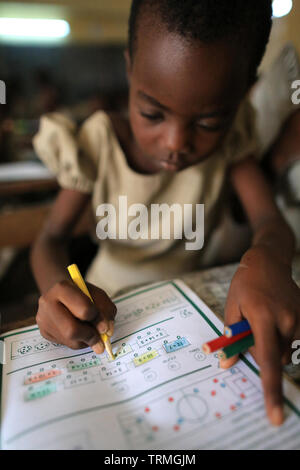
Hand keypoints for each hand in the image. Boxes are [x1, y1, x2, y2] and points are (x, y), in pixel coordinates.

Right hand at [36, 280, 116, 353]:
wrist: (62, 293)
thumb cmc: (83, 294)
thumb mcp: (98, 295)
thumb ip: (106, 311)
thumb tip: (106, 332)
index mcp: (62, 288)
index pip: (84, 310)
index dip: (98, 320)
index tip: (105, 325)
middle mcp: (48, 303)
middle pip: (72, 330)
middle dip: (90, 337)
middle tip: (100, 339)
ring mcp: (43, 318)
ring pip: (69, 341)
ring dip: (85, 341)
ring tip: (89, 331)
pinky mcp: (43, 331)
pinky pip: (64, 344)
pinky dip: (77, 341)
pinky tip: (78, 331)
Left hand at [222, 245, 299, 425]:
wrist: (268, 262)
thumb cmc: (245, 284)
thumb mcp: (231, 308)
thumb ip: (231, 338)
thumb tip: (227, 364)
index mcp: (263, 317)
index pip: (267, 360)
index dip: (270, 389)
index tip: (275, 414)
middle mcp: (286, 320)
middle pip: (276, 358)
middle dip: (262, 353)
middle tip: (252, 330)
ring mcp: (299, 319)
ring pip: (286, 352)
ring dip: (273, 345)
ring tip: (264, 321)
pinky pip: (295, 342)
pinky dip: (283, 339)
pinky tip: (276, 320)